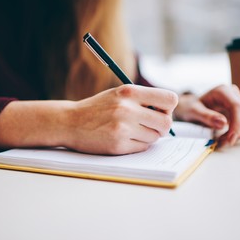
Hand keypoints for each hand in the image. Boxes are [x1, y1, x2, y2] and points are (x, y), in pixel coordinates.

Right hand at [62, 84, 177, 153]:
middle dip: (163, 127)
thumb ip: (142, 100)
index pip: (169, 99)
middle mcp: (127, 108)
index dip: (168, 108)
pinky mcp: (118, 145)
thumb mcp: (118, 94)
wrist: (70, 122)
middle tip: (152, 126)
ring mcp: (122, 128)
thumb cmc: (97, 108)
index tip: (160, 111)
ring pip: (155, 137)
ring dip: (149, 136)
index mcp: (129, 92)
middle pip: (166, 122)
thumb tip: (168, 113)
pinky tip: (125, 139)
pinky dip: (138, 145)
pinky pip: (143, 147)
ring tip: (133, 131)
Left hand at [174, 84, 239, 145]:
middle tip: (223, 143)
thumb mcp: (193, 111)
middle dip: (239, 132)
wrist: (192, 107)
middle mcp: (235, 94)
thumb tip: (223, 124)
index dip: (237, 124)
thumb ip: (206, 116)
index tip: (230, 139)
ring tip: (227, 140)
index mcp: (222, 91)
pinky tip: (232, 137)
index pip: (238, 107)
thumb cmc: (191, 108)